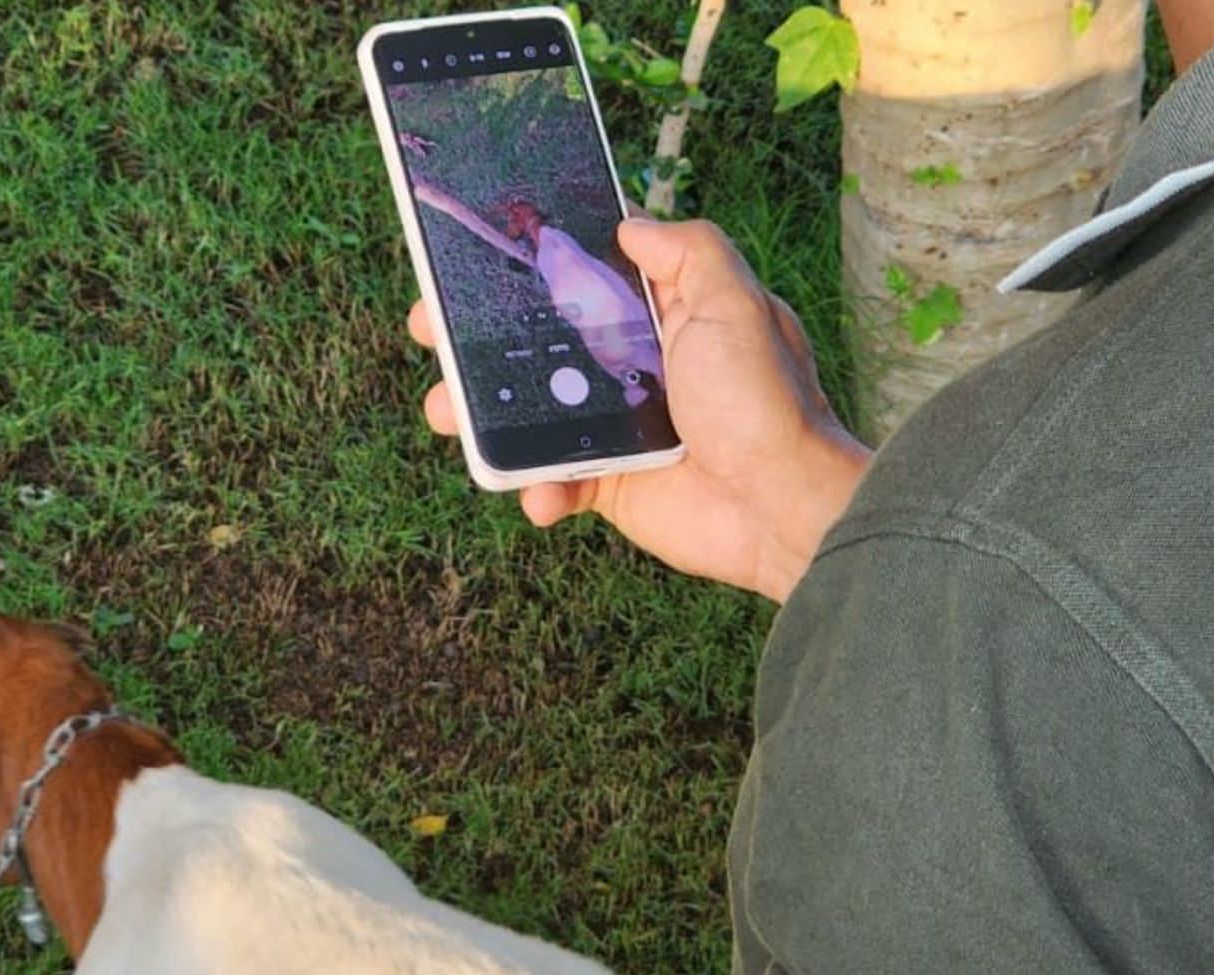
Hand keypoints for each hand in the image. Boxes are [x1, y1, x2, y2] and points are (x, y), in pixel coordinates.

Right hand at [411, 218, 870, 603]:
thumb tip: (633, 226)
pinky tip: (539, 494)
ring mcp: (618, 427)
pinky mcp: (611, 484)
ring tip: (446, 415)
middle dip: (477, 339)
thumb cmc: (766, 402)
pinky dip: (536, 488)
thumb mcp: (735, 302)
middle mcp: (633, 365)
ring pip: (530, 412)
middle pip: (539, 344)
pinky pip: (553, 480)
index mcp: (662, 314)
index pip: (581, 279)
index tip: (472, 260)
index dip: (528, 269)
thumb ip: (687, 252)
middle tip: (430, 330)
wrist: (783, 509)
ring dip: (480, 414)